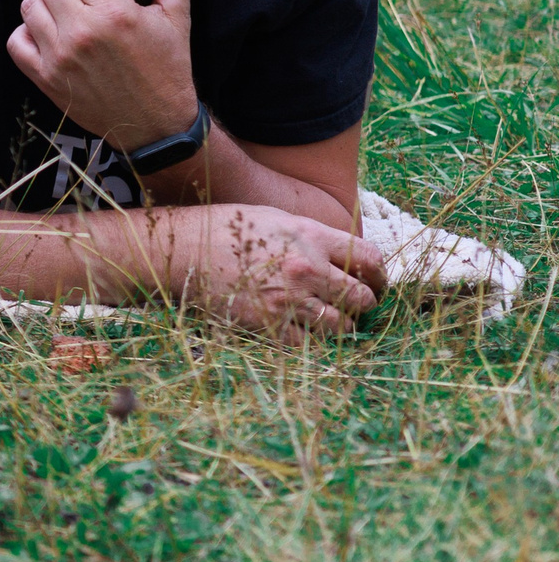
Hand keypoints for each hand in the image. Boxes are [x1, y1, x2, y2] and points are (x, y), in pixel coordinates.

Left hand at [8, 0, 202, 150]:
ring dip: (42, 2)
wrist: (157, 126)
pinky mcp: (46, 79)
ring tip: (63, 8)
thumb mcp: (177, 18)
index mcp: (116, 12)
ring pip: (29, 6)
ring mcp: (60, 57)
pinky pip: (15, 41)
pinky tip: (46, 33)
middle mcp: (83, 32)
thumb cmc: (169, 68)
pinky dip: (25, 33)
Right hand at [170, 204, 387, 340]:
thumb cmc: (225, 229)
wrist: (182, 251)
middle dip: (362, 303)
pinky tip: (298, 329)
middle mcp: (306, 268)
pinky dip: (308, 339)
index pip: (369, 258)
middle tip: (352, 305)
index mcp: (310, 236)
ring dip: (339, 326)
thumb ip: (313, 237)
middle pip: (362, 298)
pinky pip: (307, 343)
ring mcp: (289, 300)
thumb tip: (345, 258)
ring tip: (327, 320)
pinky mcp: (269, 324)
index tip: (373, 282)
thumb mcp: (275, 218)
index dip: (378, 274)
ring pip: (341, 326)